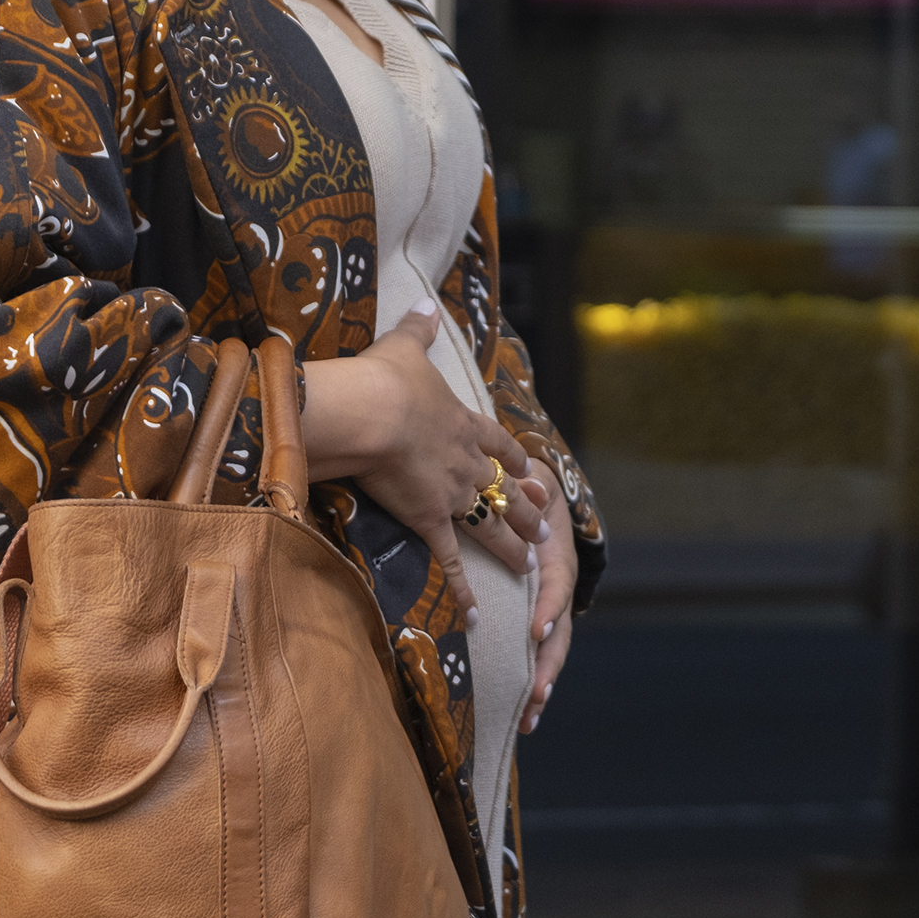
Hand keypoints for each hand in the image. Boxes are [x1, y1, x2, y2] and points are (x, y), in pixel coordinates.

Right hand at [304, 303, 552, 620]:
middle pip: (505, 490)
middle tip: (546, 527)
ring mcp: (453, 493)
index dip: (516, 459)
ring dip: (513, 547)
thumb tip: (426, 304)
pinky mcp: (431, 519)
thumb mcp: (404, 346)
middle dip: (526, 510)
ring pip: (493, 525)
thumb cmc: (384, 378)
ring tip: (531, 566)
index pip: (499, 443)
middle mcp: (467, 460)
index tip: (533, 472)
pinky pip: (452, 560)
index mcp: (463, 422)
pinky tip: (476, 613)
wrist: (372, 412)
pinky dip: (464, 589)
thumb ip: (418, 329)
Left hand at [522, 483, 574, 734]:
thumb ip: (532, 487)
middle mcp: (557, 592)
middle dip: (548, 665)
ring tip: (528, 719)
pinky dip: (529, 684)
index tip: (535, 629)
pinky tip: (519, 717)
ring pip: (550, 653)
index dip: (548, 608)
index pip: (556, 587)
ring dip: (541, 686)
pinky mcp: (533, 622)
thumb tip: (531, 485)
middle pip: (559, 633)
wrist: (538, 502)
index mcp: (558, 560)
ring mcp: (549, 611)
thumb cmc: (531, 493)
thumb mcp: (534, 482)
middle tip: (536, 693)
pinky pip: (534, 655)